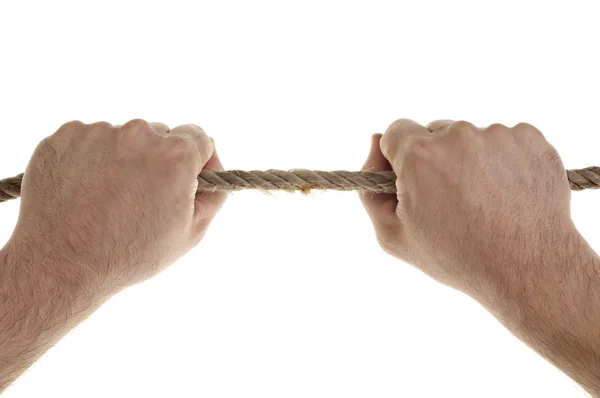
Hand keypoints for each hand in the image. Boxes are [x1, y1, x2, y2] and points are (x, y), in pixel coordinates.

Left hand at [8, 119, 226, 295]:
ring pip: (123, 138)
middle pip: (160, 135)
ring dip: (123, 159)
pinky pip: (89, 140)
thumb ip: (213, 195)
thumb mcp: (191, 233)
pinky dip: (91, 159)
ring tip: (109, 198)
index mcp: (175, 155)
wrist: (60, 265)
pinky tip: (86, 191)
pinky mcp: (64, 136)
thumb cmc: (129, 254)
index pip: (199, 137)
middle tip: (143, 196)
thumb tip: (213, 171)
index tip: (187, 179)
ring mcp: (98, 132)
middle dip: (158, 159)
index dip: (198, 160)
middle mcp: (139, 134)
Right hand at [359, 119, 575, 302]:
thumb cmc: (456, 257)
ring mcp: (498, 134)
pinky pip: (505, 140)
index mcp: (420, 155)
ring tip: (484, 200)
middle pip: (435, 132)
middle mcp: (458, 135)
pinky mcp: (530, 139)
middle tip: (451, 198)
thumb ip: (370, 187)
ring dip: (470, 159)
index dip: (400, 157)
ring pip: (471, 137)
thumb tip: (375, 142)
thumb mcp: (393, 235)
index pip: (396, 131)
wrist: (527, 269)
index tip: (414, 181)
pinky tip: (507, 192)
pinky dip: (503, 160)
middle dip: (436, 158)